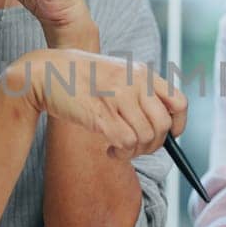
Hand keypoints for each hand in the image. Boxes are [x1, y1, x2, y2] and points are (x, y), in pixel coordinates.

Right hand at [5, 49, 186, 159]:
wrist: (46, 72)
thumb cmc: (79, 79)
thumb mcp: (116, 76)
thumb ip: (138, 93)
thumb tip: (161, 128)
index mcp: (142, 73)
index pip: (179, 102)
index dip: (179, 125)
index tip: (171, 136)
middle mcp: (135, 83)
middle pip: (164, 126)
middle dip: (153, 144)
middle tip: (135, 148)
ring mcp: (119, 98)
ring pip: (146, 137)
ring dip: (135, 152)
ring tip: (118, 150)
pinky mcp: (103, 114)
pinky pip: (127, 143)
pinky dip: (122, 155)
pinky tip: (109, 151)